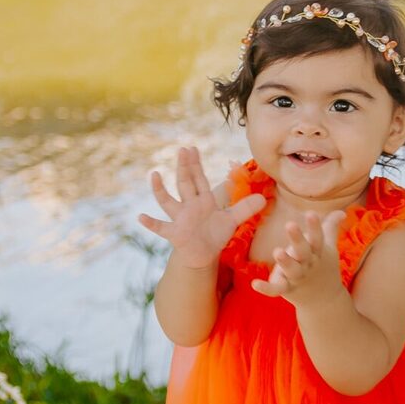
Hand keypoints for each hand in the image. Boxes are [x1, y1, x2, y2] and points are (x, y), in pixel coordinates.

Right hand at [138, 146, 264, 269]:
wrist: (203, 254)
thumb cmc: (214, 234)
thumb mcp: (231, 220)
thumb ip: (245, 208)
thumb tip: (263, 198)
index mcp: (203, 200)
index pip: (199, 179)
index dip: (196, 164)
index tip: (192, 148)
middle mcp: (189, 206)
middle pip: (185, 183)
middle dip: (184, 168)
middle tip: (182, 150)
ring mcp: (179, 219)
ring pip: (168, 201)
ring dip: (160, 189)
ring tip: (154, 175)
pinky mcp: (174, 234)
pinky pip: (161, 227)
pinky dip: (151, 223)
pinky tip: (141, 217)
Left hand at [251, 210, 346, 306]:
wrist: (324, 301)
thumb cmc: (323, 267)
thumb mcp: (327, 247)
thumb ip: (331, 227)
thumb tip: (342, 212)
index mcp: (317, 252)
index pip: (317, 238)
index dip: (315, 226)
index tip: (310, 213)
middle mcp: (308, 264)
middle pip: (304, 251)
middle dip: (297, 239)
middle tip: (290, 224)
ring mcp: (297, 277)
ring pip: (291, 269)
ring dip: (285, 262)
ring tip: (277, 251)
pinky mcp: (286, 289)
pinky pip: (276, 289)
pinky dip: (266, 288)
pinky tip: (254, 284)